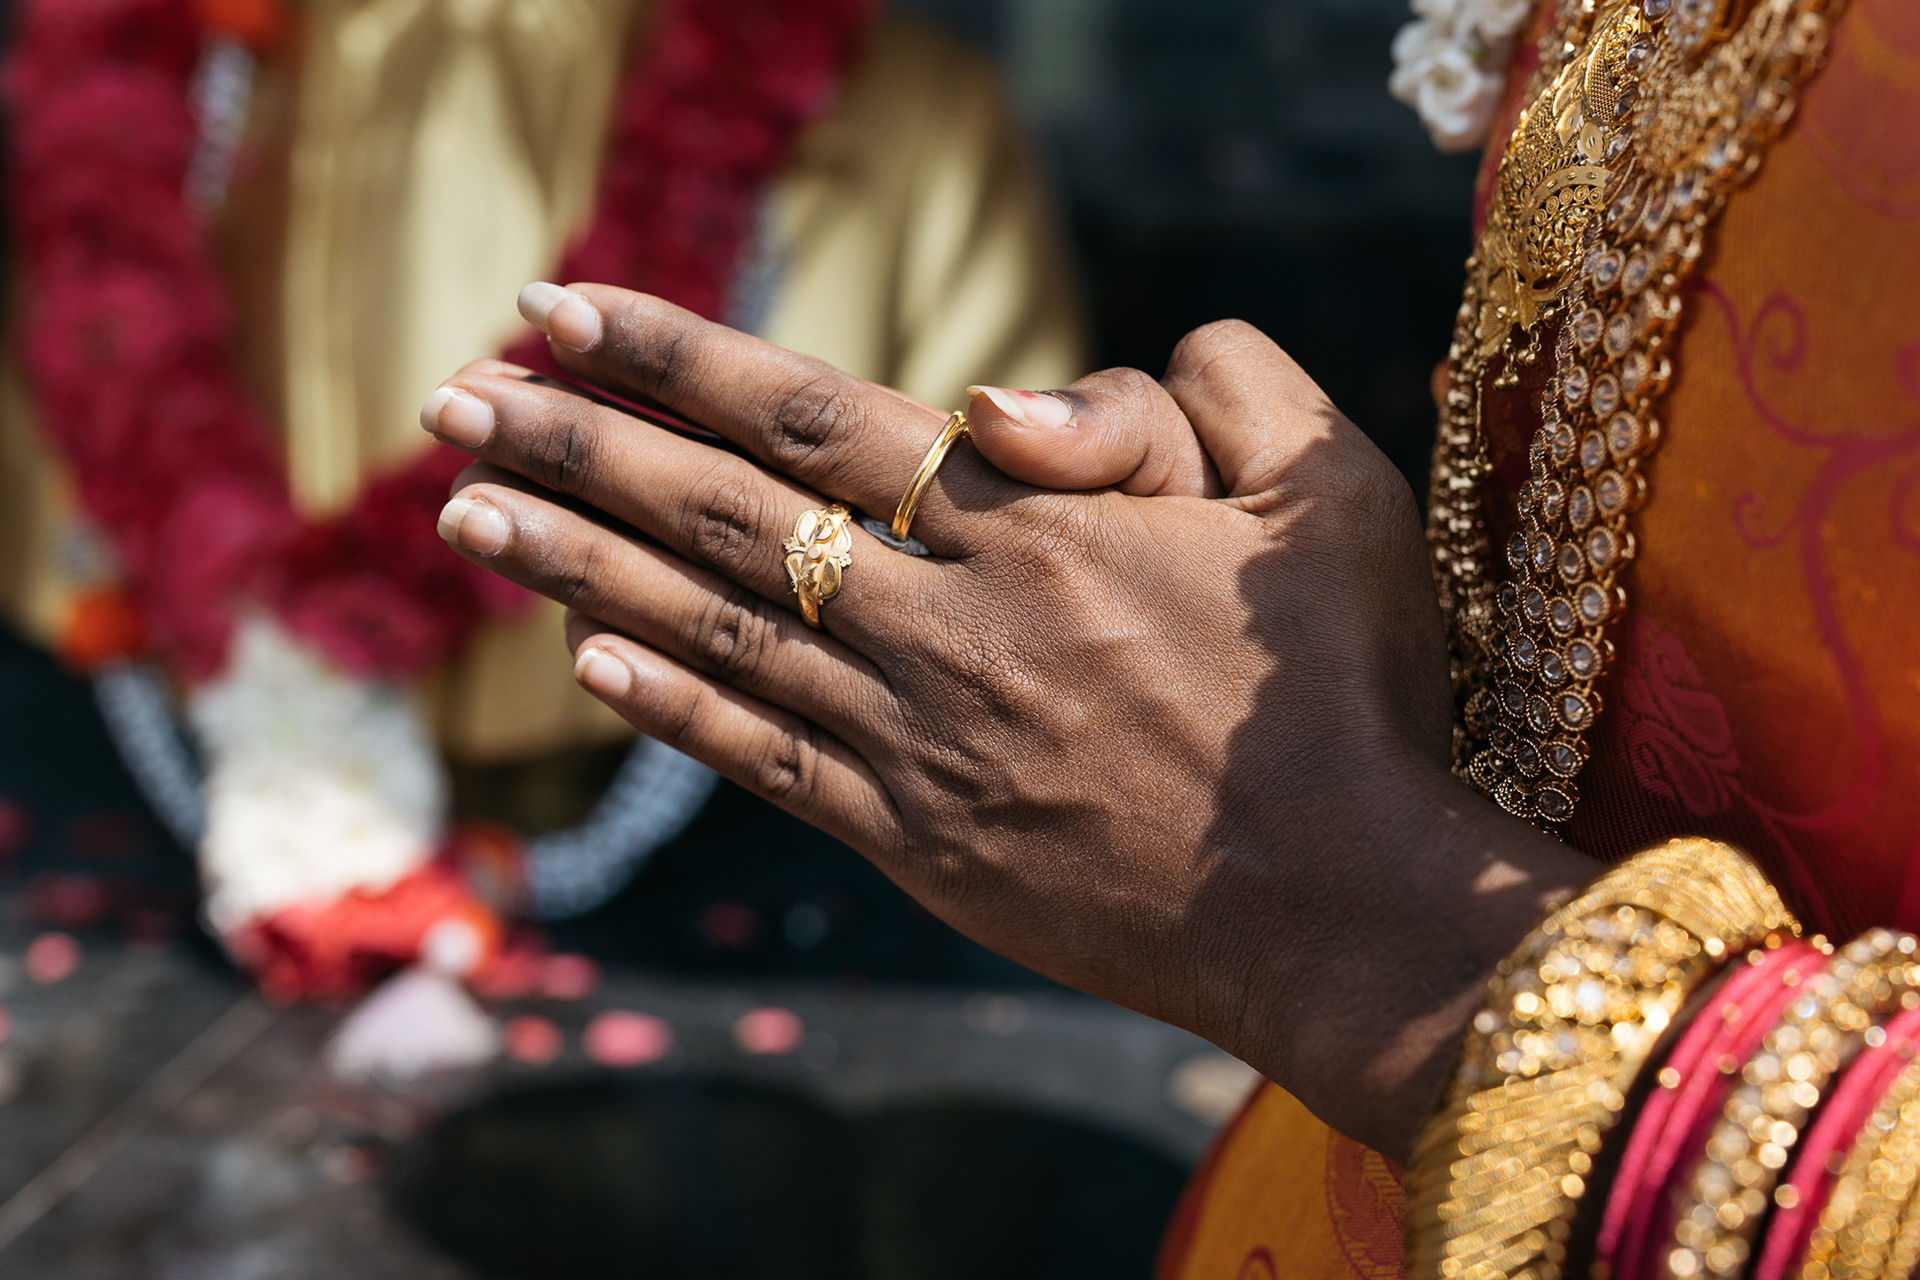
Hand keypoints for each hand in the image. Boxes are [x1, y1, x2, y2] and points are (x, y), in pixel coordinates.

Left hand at [423, 284, 1593, 1156]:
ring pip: (717, 630)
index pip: (812, 412)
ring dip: (580, 567)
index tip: (560, 312)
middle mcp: (949, 624)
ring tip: (462, 515)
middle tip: (454, 399)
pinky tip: (581, 662)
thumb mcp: (1334, 497)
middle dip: (579, 445)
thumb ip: (1217, 390)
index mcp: (1036, 526)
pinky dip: (670, 707)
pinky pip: (766, 760)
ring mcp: (920, 739)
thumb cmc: (1342, 695)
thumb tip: (1026, 393)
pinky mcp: (917, 840)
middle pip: (727, 512)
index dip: (673, 355)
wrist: (1340, 906)